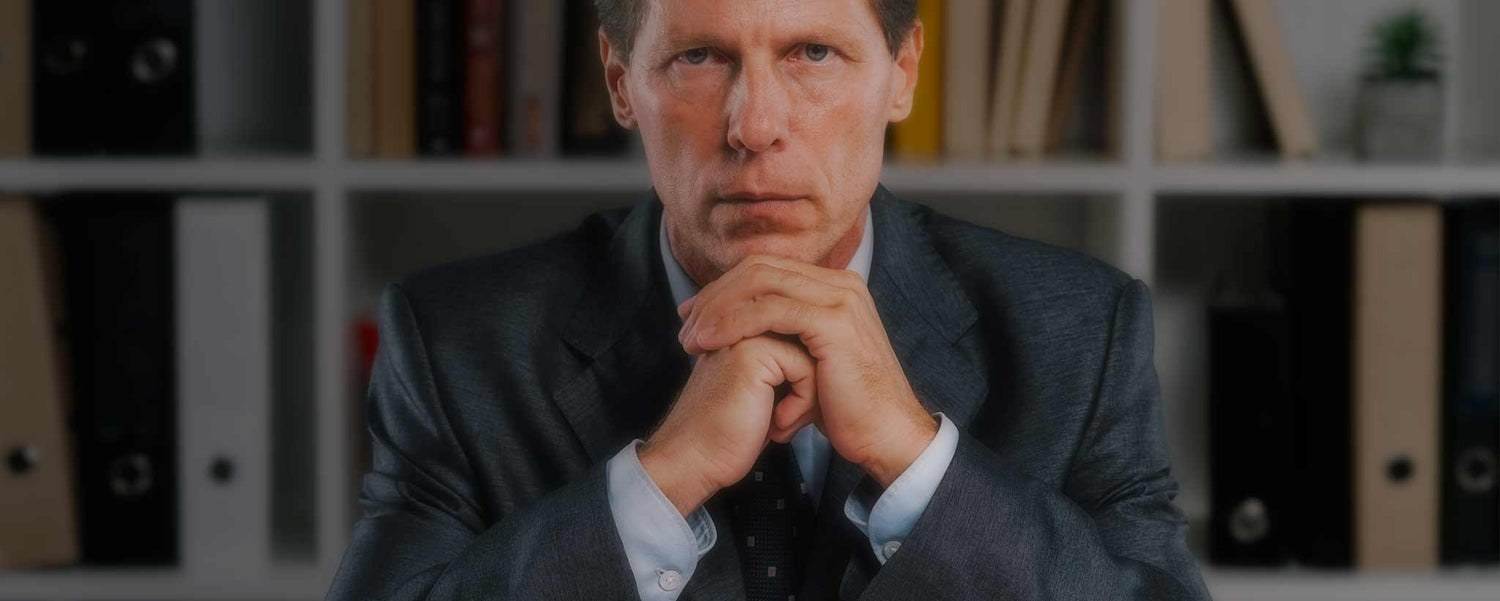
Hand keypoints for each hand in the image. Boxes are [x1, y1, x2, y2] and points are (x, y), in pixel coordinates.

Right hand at [638, 333, 818, 515]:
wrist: (695, 458)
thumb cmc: (727, 435)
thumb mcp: (764, 394)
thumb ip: (787, 370)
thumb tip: (826, 363)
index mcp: (743, 331)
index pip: (802, 342)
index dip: (805, 383)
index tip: (784, 415)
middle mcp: (743, 326)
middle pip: (811, 345)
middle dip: (810, 388)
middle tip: (788, 420)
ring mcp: (745, 335)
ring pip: (812, 356)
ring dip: (807, 398)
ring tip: (782, 423)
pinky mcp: (752, 353)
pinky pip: (806, 368)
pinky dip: (802, 404)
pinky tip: (778, 424)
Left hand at [676, 254, 938, 488]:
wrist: (886, 434)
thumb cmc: (846, 408)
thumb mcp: (809, 361)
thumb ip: (783, 336)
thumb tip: (741, 330)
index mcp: (835, 287)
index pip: (767, 268)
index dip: (723, 288)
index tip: (691, 315)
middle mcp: (841, 284)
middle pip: (759, 269)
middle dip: (715, 295)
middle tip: (684, 324)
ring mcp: (840, 299)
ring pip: (761, 284)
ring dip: (717, 309)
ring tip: (691, 339)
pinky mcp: (834, 322)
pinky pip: (770, 311)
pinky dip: (734, 323)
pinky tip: (711, 342)